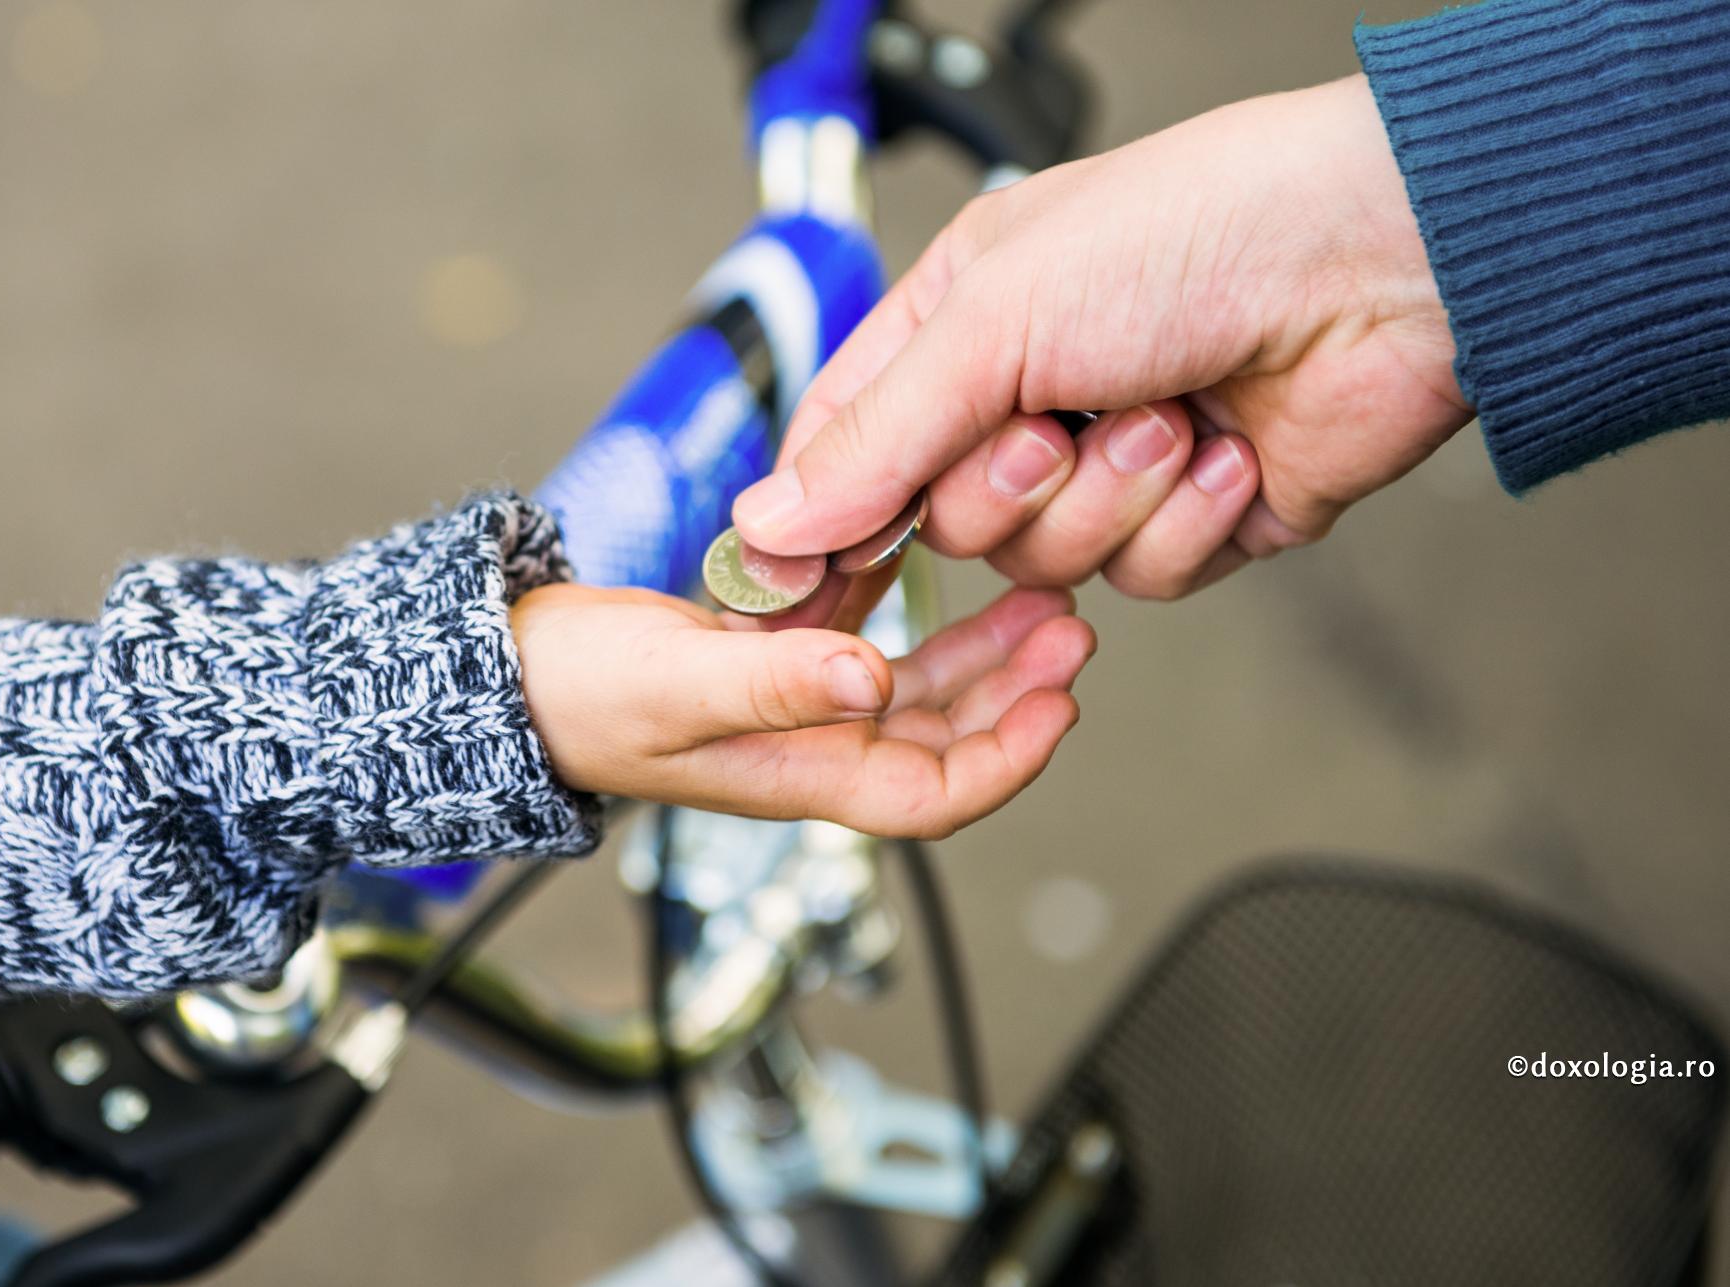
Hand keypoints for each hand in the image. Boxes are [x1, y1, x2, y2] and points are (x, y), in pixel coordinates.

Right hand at [510, 582, 1092, 837]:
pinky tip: (937, 549)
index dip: (1007, 758)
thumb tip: (876, 683)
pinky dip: (907, 600)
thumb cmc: (578, 696)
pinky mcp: (772, 651)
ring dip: (980, 650)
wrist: (506, 668)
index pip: (932, 796)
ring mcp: (793, 697)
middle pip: (943, 738)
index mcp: (800, 771)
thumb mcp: (680, 685)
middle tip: (1071, 631)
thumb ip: (776, 684)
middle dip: (1015, 693)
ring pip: (914, 685)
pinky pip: (862, 630)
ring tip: (1037, 595)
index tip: (1060, 701)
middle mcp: (810, 741)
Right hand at [732, 76, 1473, 603]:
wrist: (1383, 261)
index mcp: (962, 325)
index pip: (851, 442)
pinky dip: (1184, 523)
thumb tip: (771, 516)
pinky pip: (1143, 580)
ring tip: (1170, 415)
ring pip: (1045, 564)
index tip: (802, 567)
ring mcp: (1114, 465)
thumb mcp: (995, 318)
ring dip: (1112, 498)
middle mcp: (1030, 397)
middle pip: (945, 523)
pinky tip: (1226, 451)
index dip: (829, 508)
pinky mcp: (1193, 521)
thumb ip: (877, 435)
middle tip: (1054, 428)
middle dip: (1005, 488)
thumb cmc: (1197, 230)